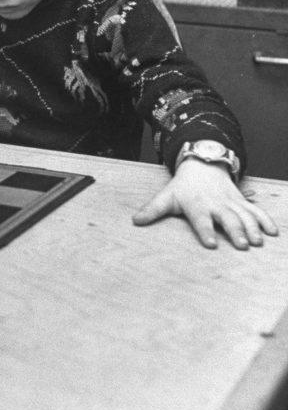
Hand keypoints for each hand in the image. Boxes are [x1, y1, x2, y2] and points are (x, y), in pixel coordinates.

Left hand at [132, 159, 277, 249]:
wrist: (202, 164)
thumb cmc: (182, 186)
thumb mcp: (166, 196)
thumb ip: (152, 210)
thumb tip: (135, 221)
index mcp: (197, 205)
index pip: (201, 220)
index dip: (206, 231)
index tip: (211, 244)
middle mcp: (216, 204)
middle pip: (227, 219)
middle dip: (235, 231)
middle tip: (243, 245)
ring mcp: (231, 202)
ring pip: (244, 214)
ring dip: (253, 227)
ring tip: (258, 241)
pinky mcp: (241, 200)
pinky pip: (255, 210)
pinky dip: (265, 219)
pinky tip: (274, 232)